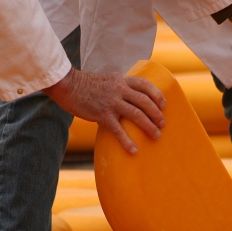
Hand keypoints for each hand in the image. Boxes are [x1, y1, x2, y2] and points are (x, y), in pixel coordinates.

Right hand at [43, 68, 165, 153]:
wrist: (67, 85)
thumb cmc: (85, 85)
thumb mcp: (106, 80)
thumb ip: (119, 87)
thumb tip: (128, 99)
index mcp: (121, 80)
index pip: (145, 84)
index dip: (157, 94)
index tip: (164, 104)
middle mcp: (119, 89)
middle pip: (144, 101)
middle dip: (156, 114)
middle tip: (162, 124)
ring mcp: (111, 102)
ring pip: (136, 114)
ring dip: (149, 126)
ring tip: (156, 136)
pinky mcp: (102, 114)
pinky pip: (118, 130)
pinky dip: (127, 141)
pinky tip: (134, 150)